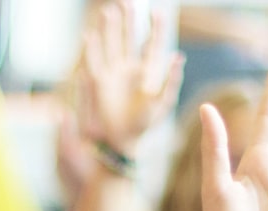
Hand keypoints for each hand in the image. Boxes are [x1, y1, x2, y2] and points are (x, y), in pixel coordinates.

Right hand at [75, 0, 181, 153]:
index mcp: (148, 71)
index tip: (157, 12)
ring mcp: (113, 73)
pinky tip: (89, 35)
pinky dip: (91, 49)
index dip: (156, 28)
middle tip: (127, 3)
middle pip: (129, 38)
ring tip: (108, 12)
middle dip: (128, 21)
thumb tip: (178, 56)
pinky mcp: (99, 82)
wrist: (123, 141)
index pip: (152, 44)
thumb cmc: (145, 125)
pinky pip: (94, 61)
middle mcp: (130, 68)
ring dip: (110, 30)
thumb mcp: (162, 103)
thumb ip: (170, 80)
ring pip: (111, 45)